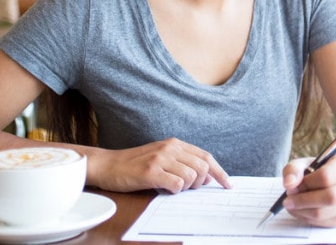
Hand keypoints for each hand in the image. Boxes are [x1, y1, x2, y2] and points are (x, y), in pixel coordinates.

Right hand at [89, 138, 230, 192]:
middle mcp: (170, 148)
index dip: (219, 171)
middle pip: (202, 167)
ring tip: (172, 187)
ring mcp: (161, 159)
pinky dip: (175, 191)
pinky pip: (176, 185)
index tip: (228, 184)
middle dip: (200, 182)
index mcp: (175, 144)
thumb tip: (208, 177)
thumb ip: (183, 164)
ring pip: (191, 177)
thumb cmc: (135, 164)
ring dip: (185, 187)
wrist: (108, 165)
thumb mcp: (162, 159)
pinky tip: (165, 189)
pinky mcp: (151, 172)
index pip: (206, 156)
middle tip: (188, 188)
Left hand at [281, 153, 335, 226]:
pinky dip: (306, 218)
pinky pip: (323, 222)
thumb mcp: (304, 163)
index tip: (293, 186)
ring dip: (302, 211)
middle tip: (287, 201)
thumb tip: (289, 185)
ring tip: (291, 205)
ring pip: (325, 213)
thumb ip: (293, 170)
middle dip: (303, 201)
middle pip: (330, 197)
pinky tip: (299, 210)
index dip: (306, 183)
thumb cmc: (318, 169)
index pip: (326, 176)